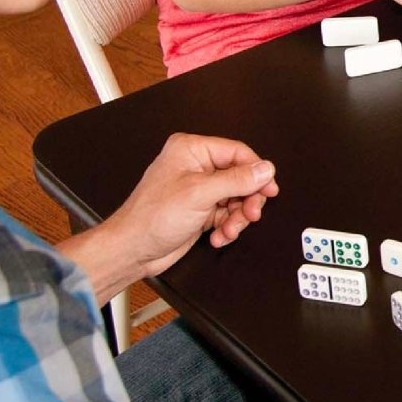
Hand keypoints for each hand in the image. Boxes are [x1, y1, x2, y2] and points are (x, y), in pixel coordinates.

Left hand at [107, 133, 277, 279]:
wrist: (132, 251)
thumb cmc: (150, 218)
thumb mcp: (199, 194)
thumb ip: (236, 180)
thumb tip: (264, 169)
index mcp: (191, 150)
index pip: (236, 152)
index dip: (256, 170)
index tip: (269, 188)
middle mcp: (195, 166)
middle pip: (239, 177)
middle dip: (246, 199)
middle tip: (250, 214)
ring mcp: (198, 189)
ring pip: (235, 198)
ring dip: (236, 217)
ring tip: (229, 229)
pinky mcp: (199, 209)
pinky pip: (225, 214)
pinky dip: (226, 226)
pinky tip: (218, 236)